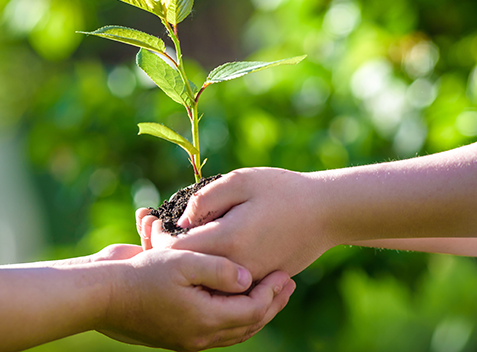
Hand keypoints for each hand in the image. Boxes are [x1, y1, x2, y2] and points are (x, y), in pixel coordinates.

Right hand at [100, 249, 294, 350]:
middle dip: (271, 304)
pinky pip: (215, 330)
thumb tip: (247, 278)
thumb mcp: (183, 262)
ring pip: (233, 331)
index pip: (253, 310)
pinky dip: (233, 316)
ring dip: (255, 312)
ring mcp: (187, 338)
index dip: (272, 292)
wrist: (101, 295)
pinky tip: (236, 301)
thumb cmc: (140, 275)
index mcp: (204, 320)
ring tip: (270, 293)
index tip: (285, 272)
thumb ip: (219, 270)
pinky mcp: (176, 333)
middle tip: (288, 284)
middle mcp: (199, 335)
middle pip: (248, 325)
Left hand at [136, 168, 333, 279]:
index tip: (151, 220)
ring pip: (202, 279)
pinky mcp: (258, 282)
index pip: (176, 250)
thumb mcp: (243, 181)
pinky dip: (205, 269)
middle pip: (186, 269)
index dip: (157, 237)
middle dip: (163, 250)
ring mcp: (248, 279)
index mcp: (228, 240)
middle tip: (149, 227)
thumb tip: (179, 220)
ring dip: (183, 261)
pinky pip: (222, 282)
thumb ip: (206, 198)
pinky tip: (199, 249)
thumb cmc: (285, 191)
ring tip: (168, 238)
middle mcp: (236, 267)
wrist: (328, 214)